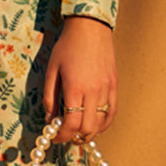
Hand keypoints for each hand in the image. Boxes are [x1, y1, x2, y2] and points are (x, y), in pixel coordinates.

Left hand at [42, 16, 116, 143]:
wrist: (90, 28)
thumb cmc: (67, 47)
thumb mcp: (52, 70)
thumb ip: (50, 97)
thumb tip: (50, 119)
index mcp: (75, 88)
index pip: (71, 123)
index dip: (62, 136)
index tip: (55, 138)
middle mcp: (94, 91)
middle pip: (88, 128)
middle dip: (75, 137)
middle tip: (66, 137)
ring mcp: (107, 89)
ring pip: (102, 123)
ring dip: (90, 133)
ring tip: (79, 134)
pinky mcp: (115, 85)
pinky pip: (112, 112)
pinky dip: (104, 124)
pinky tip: (95, 126)